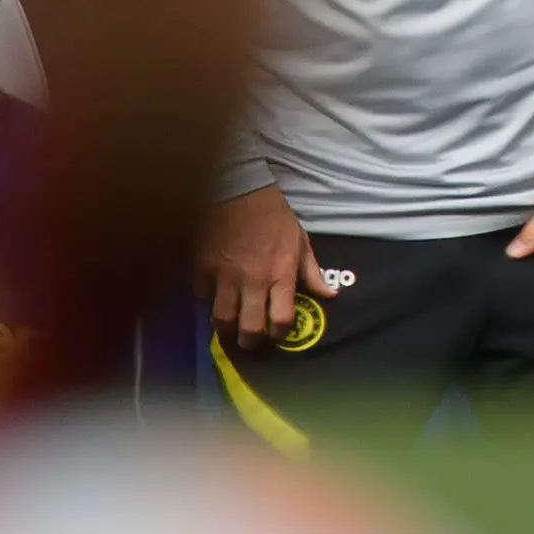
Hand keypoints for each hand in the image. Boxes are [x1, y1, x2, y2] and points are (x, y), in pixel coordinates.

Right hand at [200, 183, 332, 348]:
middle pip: (249, 329)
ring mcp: (226, 277)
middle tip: (251, 342)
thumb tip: (331, 295)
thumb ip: (312, 272)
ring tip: (230, 330)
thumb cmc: (274, 216)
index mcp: (281, 275)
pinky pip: (202, 296)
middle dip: (251, 342)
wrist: (240, 191)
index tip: (278, 333)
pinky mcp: (203, 268)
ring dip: (226, 330)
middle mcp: (253, 282)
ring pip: (222, 320)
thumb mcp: (300, 241)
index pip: (281, 319)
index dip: (280, 333)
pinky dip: (207, 301)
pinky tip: (213, 299)